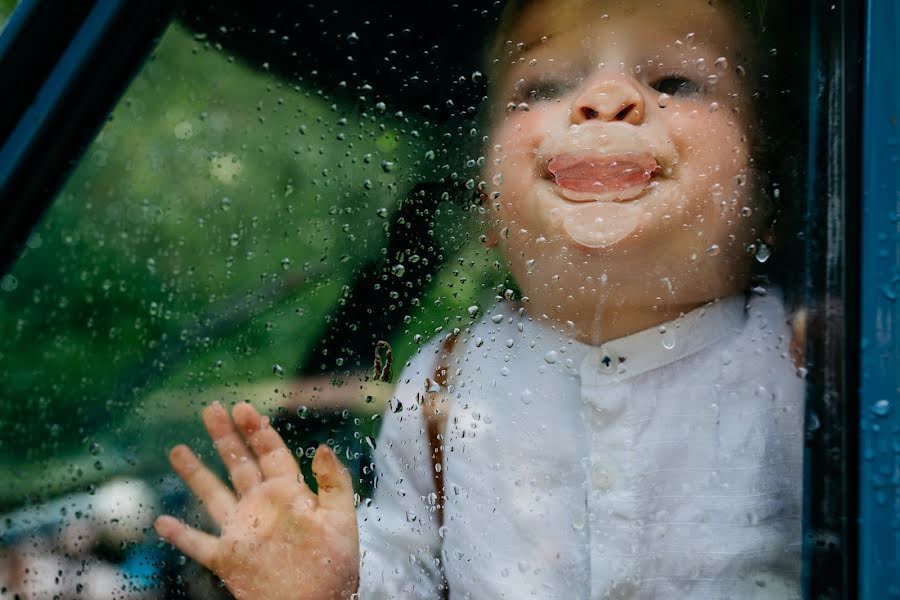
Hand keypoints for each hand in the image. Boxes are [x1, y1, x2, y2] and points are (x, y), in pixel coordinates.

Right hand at [154, 402, 358, 599]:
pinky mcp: (228, 560)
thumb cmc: (334, 568)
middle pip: (239, 464)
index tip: (243, 407)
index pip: (271, 453)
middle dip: (225, 437)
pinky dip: (180, 535)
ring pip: (213, 496)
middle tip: (210, 409)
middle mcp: (262, 507)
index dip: (257, 429)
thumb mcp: (341, 520)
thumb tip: (323, 447)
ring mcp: (242, 532)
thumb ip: (334, 483)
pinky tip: (161, 521)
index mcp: (290, 494)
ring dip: (196, 474)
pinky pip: (198, 544)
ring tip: (178, 450)